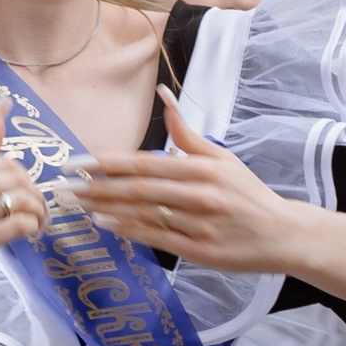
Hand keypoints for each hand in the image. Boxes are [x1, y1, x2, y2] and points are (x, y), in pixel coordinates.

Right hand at [0, 101, 45, 289]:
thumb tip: (4, 108)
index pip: (6, 162)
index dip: (25, 177)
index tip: (27, 191)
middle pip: (17, 180)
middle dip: (35, 194)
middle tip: (37, 208)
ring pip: (21, 201)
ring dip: (37, 212)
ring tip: (36, 221)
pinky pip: (18, 225)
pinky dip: (30, 227)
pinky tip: (28, 232)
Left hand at [73, 99, 299, 274]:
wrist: (282, 234)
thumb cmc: (248, 194)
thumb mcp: (222, 158)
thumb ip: (187, 132)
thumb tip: (163, 94)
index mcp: (201, 168)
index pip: (144, 163)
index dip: (107, 163)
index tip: (76, 163)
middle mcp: (199, 194)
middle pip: (137, 189)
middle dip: (96, 187)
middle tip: (63, 187)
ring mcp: (198, 224)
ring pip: (143, 214)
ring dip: (105, 209)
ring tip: (76, 205)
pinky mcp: (199, 250)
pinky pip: (157, 239)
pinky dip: (129, 231)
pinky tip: (105, 225)